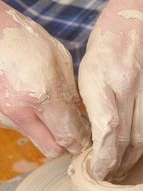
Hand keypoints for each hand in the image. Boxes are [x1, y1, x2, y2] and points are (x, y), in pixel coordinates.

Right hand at [0, 5, 89, 156]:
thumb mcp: (58, 61)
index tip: (86, 139)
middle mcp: (21, 110)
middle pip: (53, 148)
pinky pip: (24, 130)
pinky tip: (34, 106)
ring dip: (50, 134)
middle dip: (66, 145)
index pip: (68, 133)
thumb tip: (79, 119)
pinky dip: (34, 124)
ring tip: (53, 115)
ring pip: (38, 140)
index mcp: (42, 94)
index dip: (80, 141)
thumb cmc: (25, 42)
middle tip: (74, 134)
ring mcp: (6, 116)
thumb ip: (70, 93)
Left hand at [78, 9, 142, 179]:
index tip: (98, 172)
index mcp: (99, 82)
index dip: (103, 158)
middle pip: (125, 138)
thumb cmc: (105, 48)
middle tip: (109, 176)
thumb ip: (92, 105)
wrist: (134, 18)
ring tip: (125, 169)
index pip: (105, 130)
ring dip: (135, 157)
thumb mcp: (86, 73)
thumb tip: (96, 139)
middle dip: (116, 164)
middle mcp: (126, 85)